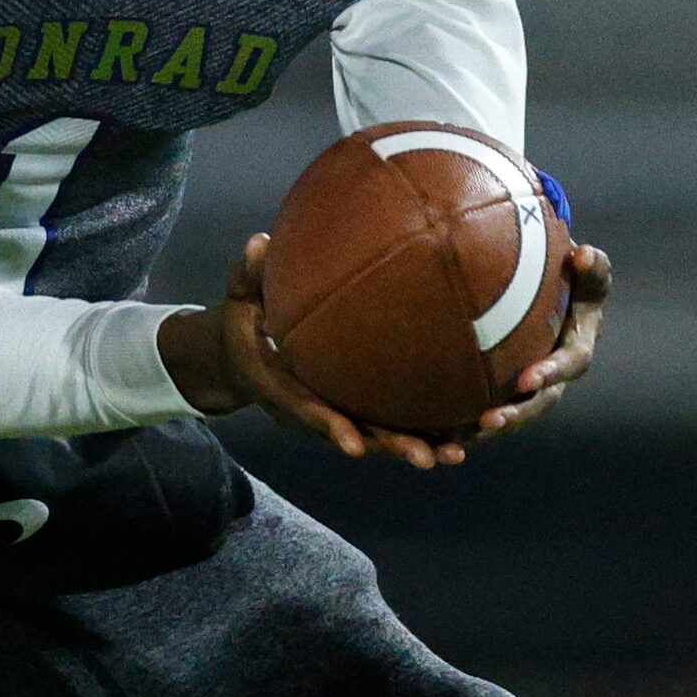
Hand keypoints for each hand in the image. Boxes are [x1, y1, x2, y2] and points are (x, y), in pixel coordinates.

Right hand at [158, 234, 473, 470]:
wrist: (236, 360)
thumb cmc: (241, 325)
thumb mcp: (237, 300)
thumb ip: (246, 275)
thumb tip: (260, 239)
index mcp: (282, 389)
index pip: (307, 412)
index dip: (331, 428)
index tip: (355, 445)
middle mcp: (312, 411)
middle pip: (355, 436)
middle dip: (390, 448)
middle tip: (428, 457)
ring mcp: (333, 414)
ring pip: (377, 438)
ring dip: (416, 447)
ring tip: (458, 452)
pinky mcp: (349, 410)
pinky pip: (385, 424)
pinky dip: (419, 432)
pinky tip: (461, 432)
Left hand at [473, 240, 609, 441]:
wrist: (548, 288)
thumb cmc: (568, 273)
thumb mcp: (585, 268)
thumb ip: (590, 266)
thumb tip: (584, 255)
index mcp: (576, 348)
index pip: (569, 365)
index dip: (551, 373)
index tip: (528, 378)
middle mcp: (554, 374)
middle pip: (538, 402)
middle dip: (516, 414)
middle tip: (489, 421)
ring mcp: (527, 385)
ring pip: (509, 414)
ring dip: (484, 430)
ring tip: (454, 440)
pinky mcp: (502, 388)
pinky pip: (481, 410)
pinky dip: (461, 425)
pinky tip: (431, 434)